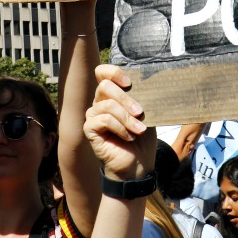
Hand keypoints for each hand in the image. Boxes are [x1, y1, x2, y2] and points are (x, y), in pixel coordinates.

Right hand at [82, 65, 155, 180]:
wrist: (138, 164)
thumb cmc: (142, 138)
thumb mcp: (145, 113)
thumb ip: (141, 97)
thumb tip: (148, 83)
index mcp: (112, 95)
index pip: (102, 73)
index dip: (113, 72)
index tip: (129, 83)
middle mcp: (99, 103)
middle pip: (104, 86)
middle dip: (125, 98)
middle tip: (140, 112)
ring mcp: (93, 116)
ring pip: (106, 105)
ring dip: (126, 117)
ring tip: (139, 129)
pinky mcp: (90, 130)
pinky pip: (103, 120)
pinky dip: (119, 127)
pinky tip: (129, 137)